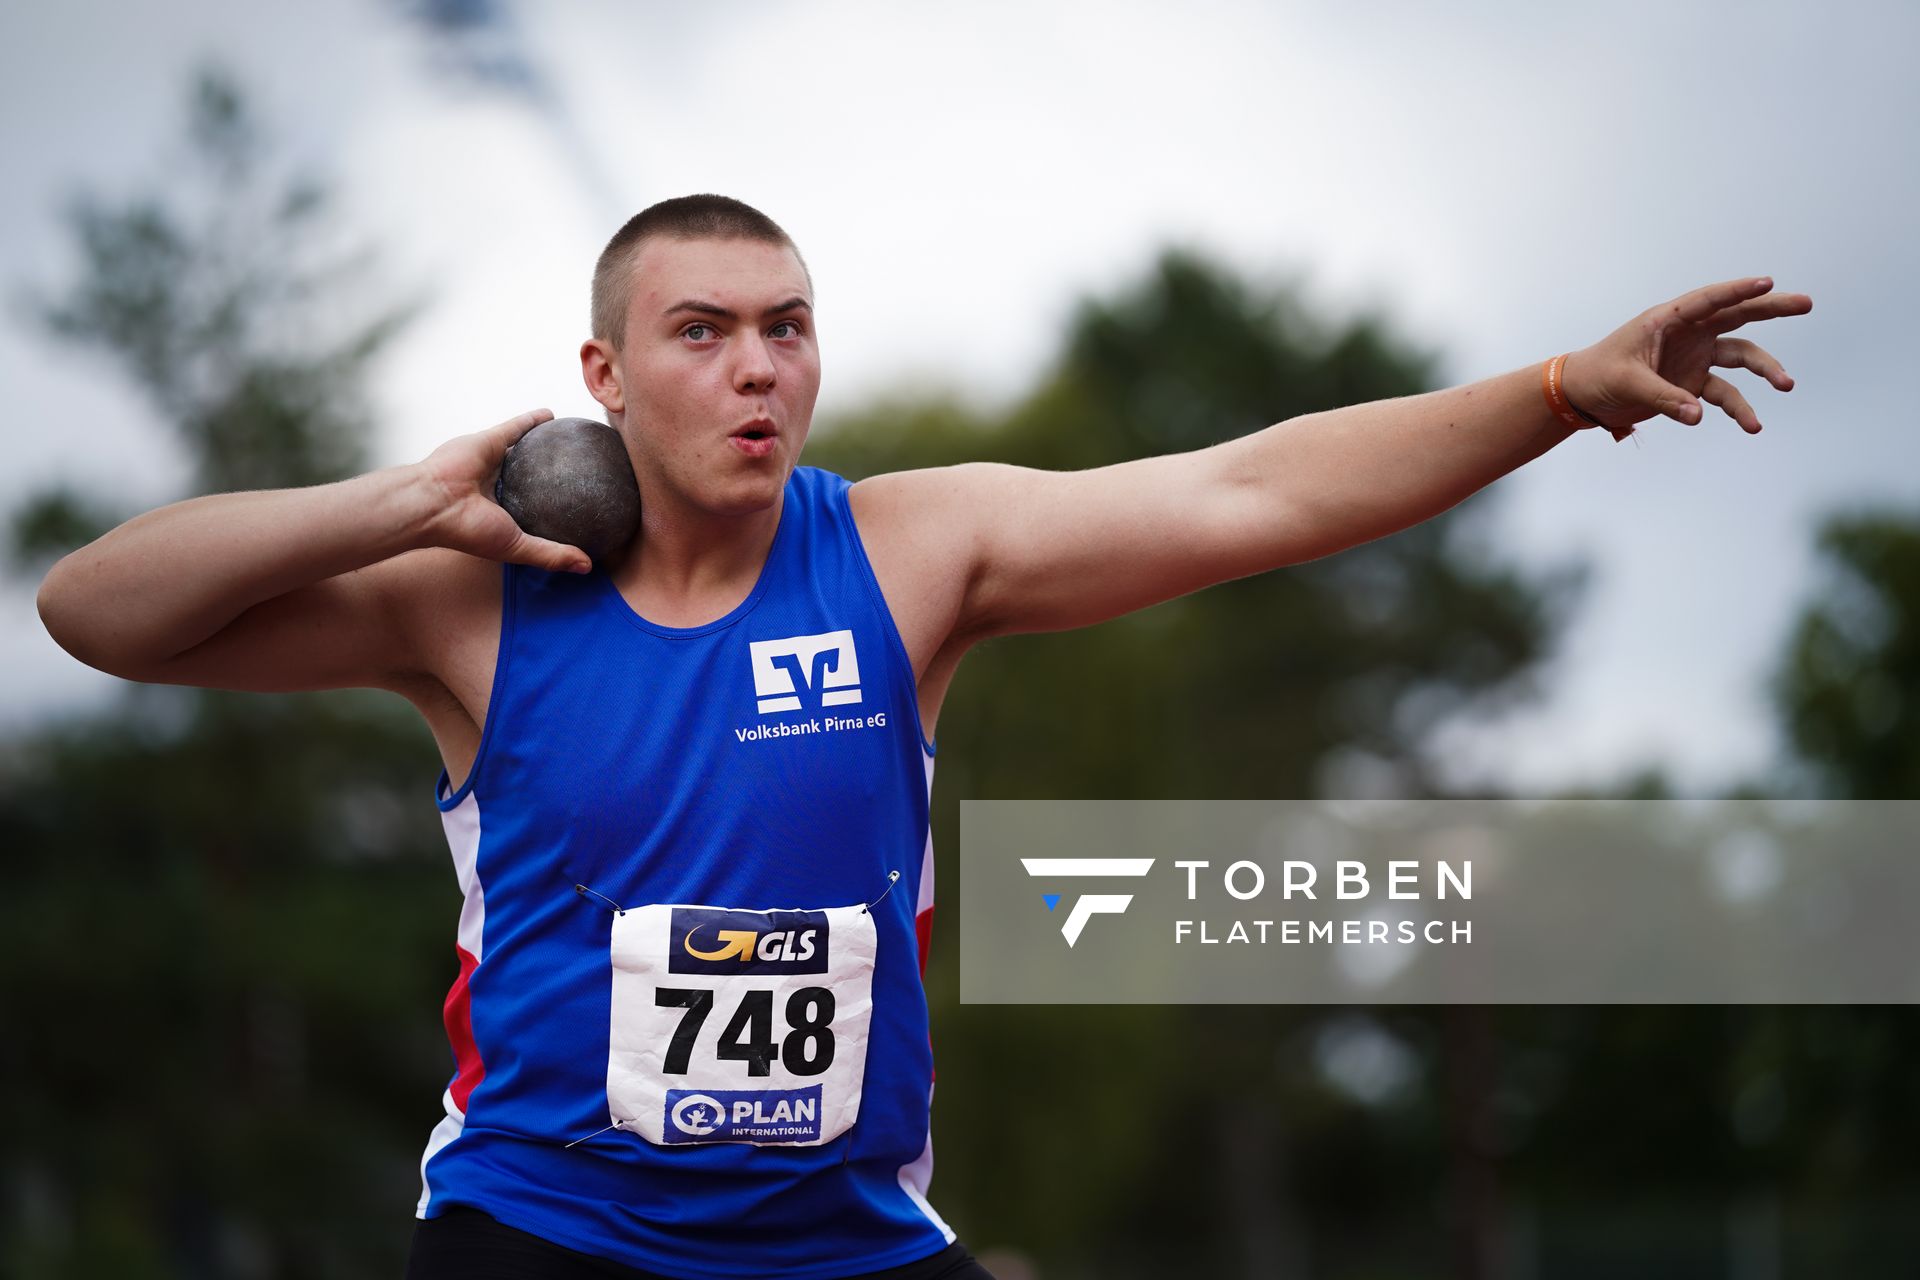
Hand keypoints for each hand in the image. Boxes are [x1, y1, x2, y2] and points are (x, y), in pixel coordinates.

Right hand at [414, 409, 592, 572]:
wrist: (432, 503)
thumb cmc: (469, 530)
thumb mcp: (517, 547)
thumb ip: (552, 554)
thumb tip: (588, 566)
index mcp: (502, 513)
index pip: (535, 510)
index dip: (555, 508)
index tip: (580, 506)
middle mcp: (497, 488)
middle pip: (531, 479)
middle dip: (551, 475)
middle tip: (578, 471)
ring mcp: (492, 463)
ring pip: (524, 450)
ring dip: (543, 443)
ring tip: (567, 439)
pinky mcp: (488, 441)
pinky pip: (515, 427)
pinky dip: (532, 420)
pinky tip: (552, 415)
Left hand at [1564, 276, 1811, 436]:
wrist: (1584, 395)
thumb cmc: (1599, 375)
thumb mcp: (1628, 383)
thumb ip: (1664, 398)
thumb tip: (1698, 416)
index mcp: (1669, 319)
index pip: (1709, 300)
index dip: (1738, 290)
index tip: (1768, 282)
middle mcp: (1689, 333)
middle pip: (1738, 315)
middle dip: (1772, 309)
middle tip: (1806, 303)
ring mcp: (1695, 357)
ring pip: (1741, 356)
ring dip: (1765, 369)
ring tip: (1787, 385)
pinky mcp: (1694, 384)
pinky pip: (1725, 394)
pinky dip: (1739, 409)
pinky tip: (1752, 426)